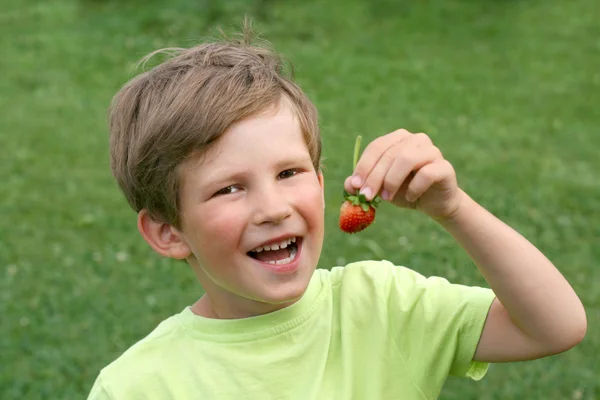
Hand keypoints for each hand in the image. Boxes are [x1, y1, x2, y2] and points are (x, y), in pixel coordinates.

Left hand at [343, 129, 462, 219]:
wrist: (433, 204)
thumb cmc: (404, 191)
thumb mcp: (380, 188)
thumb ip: (364, 184)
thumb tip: (348, 185)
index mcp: (398, 139)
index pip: (376, 147)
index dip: (364, 166)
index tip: (355, 186)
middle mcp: (416, 139)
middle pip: (389, 154)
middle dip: (374, 177)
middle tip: (366, 197)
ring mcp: (432, 150)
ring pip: (406, 159)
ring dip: (392, 181)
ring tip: (387, 198)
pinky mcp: (444, 167)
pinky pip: (426, 174)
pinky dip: (414, 188)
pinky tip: (411, 197)